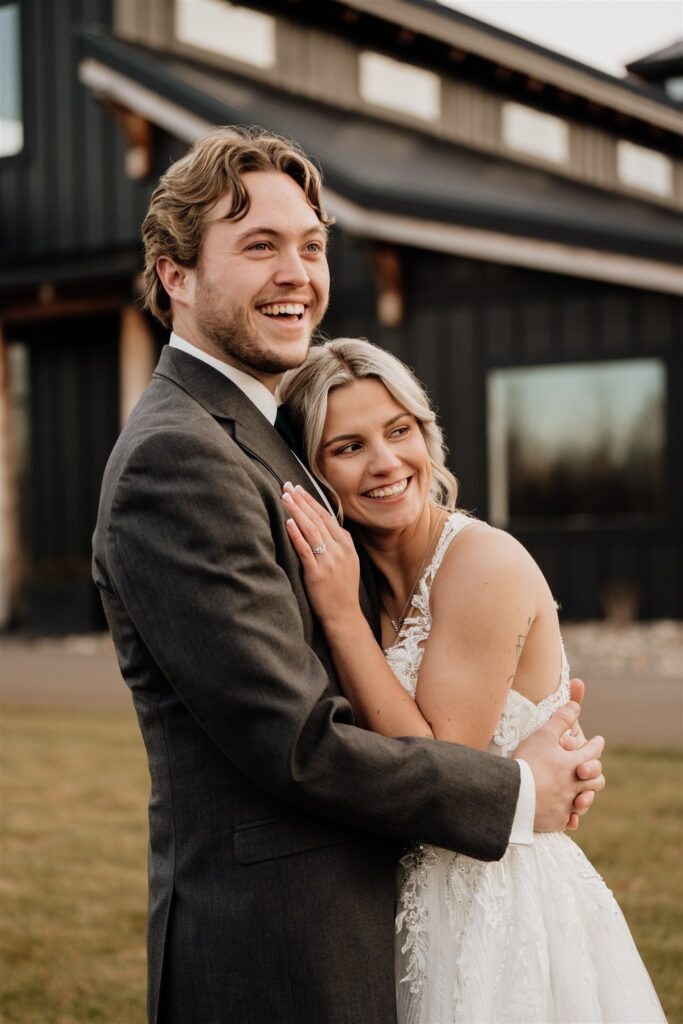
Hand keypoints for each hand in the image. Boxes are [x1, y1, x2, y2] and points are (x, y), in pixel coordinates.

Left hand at [282, 483, 361, 626]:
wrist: (344, 616)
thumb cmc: (342, 590)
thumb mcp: (348, 562)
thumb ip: (338, 544)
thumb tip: (324, 526)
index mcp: (346, 544)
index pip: (326, 516)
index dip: (311, 501)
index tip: (298, 488)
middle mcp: (340, 549)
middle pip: (317, 518)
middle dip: (301, 500)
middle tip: (286, 486)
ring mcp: (329, 561)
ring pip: (311, 530)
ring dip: (297, 511)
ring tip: (285, 498)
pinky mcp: (317, 573)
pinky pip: (305, 550)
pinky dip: (297, 534)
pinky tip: (288, 522)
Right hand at [516, 693, 604, 831]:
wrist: (515, 795)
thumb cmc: (529, 762)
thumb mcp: (544, 735)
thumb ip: (561, 720)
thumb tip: (576, 706)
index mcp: (575, 764)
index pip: (593, 752)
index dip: (596, 744)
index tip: (599, 740)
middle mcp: (575, 785)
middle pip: (596, 780)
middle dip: (595, 773)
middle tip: (590, 770)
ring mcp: (567, 804)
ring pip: (584, 801)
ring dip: (585, 797)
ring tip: (581, 795)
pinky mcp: (556, 820)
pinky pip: (567, 819)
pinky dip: (568, 817)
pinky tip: (567, 817)